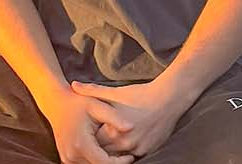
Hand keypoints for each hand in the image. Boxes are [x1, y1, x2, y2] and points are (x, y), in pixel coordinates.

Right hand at [38, 87, 135, 163]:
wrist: (56, 103)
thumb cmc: (78, 103)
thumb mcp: (97, 106)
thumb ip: (114, 117)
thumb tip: (130, 127)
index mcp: (80, 144)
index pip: (105, 163)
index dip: (120, 162)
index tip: (131, 156)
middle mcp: (72, 155)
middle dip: (114, 163)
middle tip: (128, 157)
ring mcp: (67, 158)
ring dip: (105, 163)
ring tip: (118, 155)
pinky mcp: (66, 159)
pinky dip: (96, 161)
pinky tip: (105, 153)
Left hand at [71, 79, 192, 157]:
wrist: (169, 99)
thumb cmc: (140, 95)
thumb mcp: (115, 92)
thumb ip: (92, 90)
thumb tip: (73, 84)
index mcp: (114, 131)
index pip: (94, 142)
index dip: (89, 137)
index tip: (86, 132)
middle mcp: (125, 144)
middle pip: (105, 151)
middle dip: (99, 146)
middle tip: (94, 139)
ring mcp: (138, 149)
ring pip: (119, 156)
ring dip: (113, 151)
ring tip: (109, 142)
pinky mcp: (149, 151)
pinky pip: (133, 156)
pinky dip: (127, 152)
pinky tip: (123, 144)